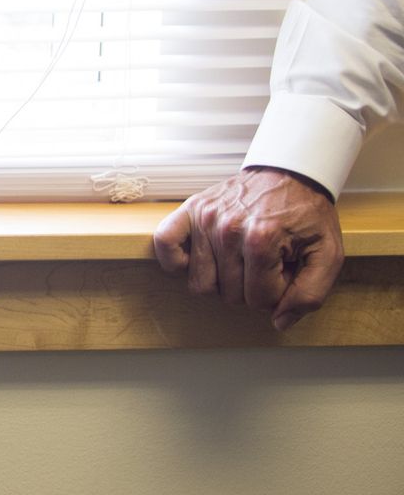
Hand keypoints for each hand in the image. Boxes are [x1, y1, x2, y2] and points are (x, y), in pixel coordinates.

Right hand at [153, 167, 343, 330]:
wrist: (290, 174)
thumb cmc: (307, 214)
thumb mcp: (328, 254)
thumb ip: (311, 293)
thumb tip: (280, 321)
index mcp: (261, 239)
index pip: (260, 299)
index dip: (278, 294)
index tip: (285, 274)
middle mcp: (228, 228)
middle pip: (230, 295)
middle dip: (252, 289)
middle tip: (265, 266)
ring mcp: (205, 218)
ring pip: (200, 284)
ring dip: (221, 281)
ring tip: (239, 262)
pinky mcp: (190, 210)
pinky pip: (166, 246)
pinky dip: (177, 262)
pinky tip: (201, 260)